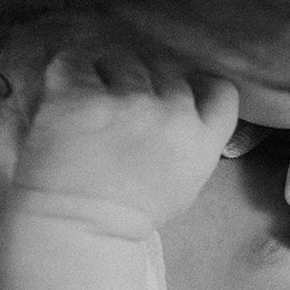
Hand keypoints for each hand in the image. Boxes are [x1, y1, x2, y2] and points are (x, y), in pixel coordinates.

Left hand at [11, 54, 238, 237]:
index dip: (195, 87)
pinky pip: (77, 60)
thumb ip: (196, 140)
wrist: (78, 229)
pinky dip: (72, 71)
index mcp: (201, 137)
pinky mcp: (77, 94)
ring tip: (93, 103)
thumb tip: (183, 103)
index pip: (219, 89)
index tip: (173, 99)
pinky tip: (69, 94)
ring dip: (108, 76)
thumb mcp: (187, 182)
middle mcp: (169, 111)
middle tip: (121, 111)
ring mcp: (123, 100)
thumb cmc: (132, 213)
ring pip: (121, 59)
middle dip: (144, 85)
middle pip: (164, 70)